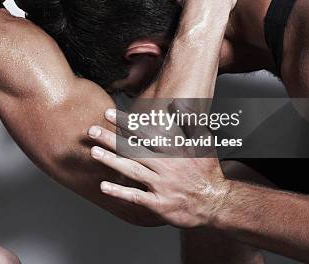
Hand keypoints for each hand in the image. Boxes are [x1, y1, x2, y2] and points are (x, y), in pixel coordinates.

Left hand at [87, 108, 229, 228]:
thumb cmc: (208, 172)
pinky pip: (136, 197)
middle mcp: (166, 166)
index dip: (126, 123)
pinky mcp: (159, 204)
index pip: (145, 133)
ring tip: (94, 153)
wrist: (216, 203)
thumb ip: (191, 122)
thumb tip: (179, 104)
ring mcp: (161, 185)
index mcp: (174, 150)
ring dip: (111, 161)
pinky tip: (103, 186)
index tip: (109, 114)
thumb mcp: (205, 143)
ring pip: (132, 170)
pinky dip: (119, 192)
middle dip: (111, 140)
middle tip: (92, 131)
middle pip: (133, 150)